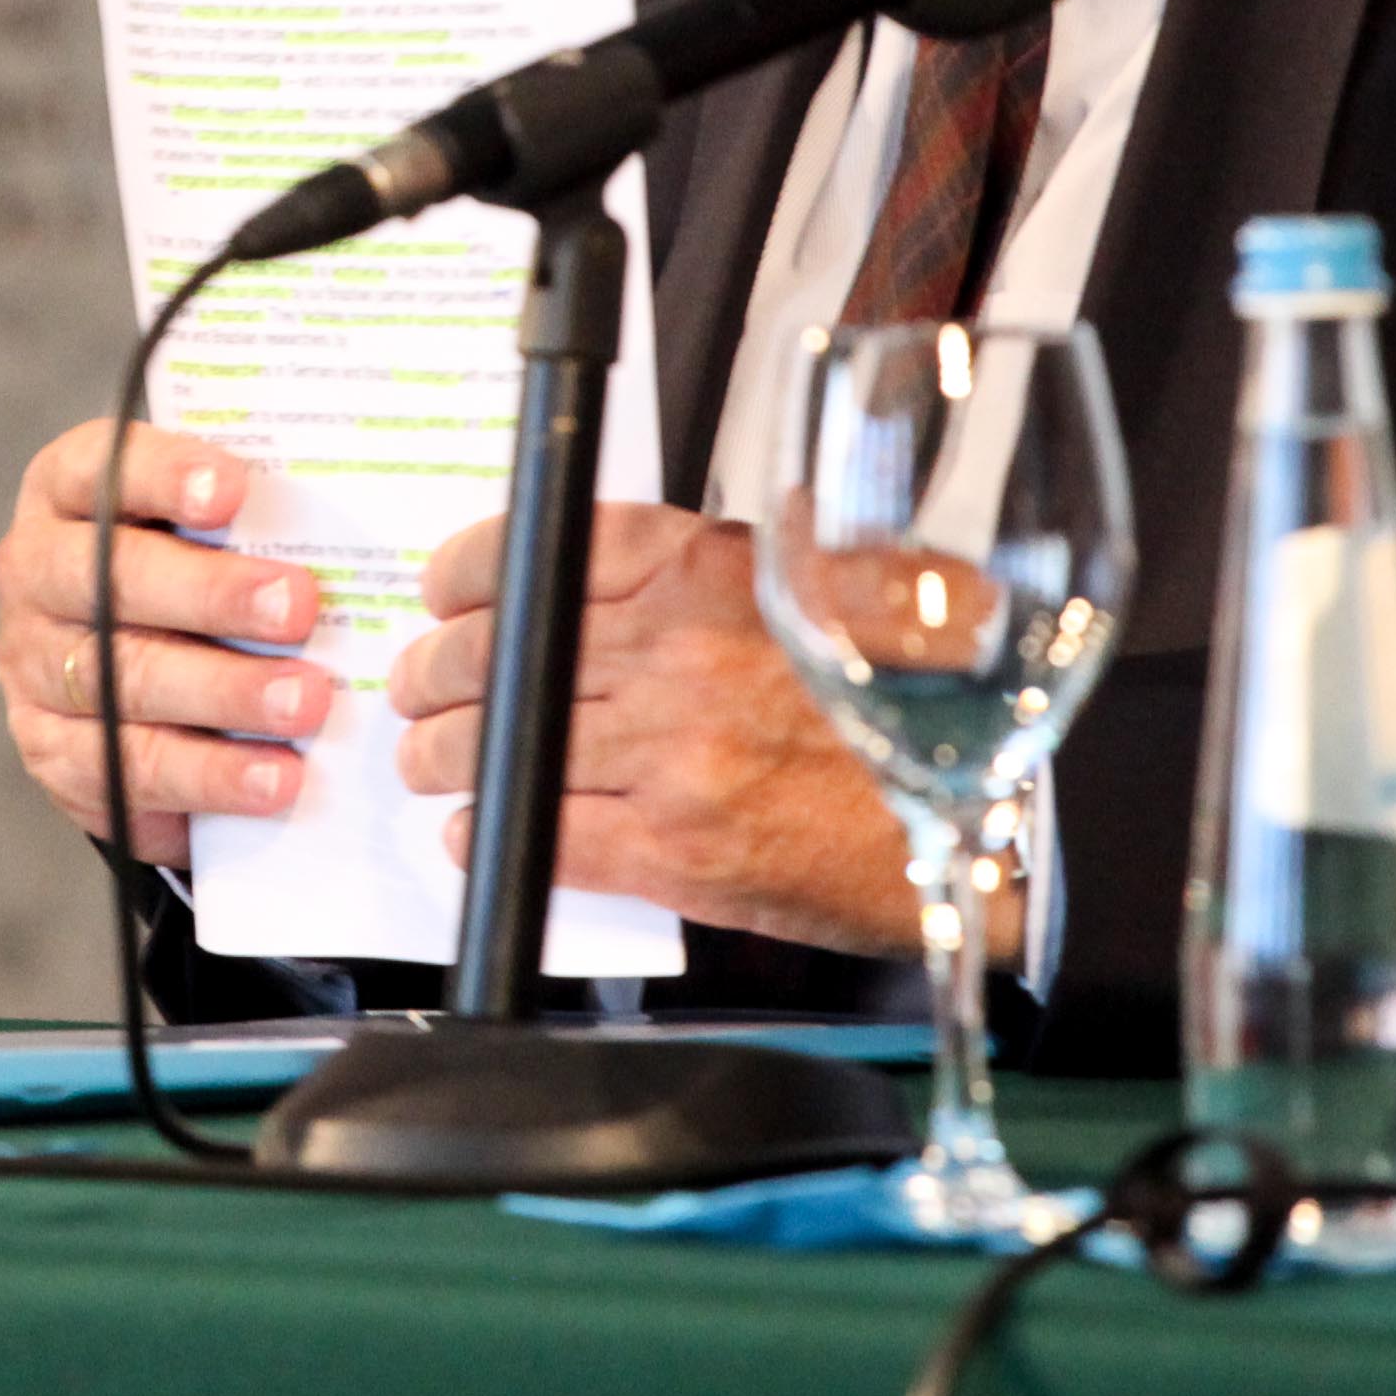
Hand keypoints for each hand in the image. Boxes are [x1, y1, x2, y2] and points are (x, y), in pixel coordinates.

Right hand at [0, 417, 337, 869]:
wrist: (130, 682)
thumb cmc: (187, 574)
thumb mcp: (204, 527)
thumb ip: (249, 510)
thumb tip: (350, 506)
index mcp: (67, 493)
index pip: (101, 469)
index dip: (164, 477)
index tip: (235, 491)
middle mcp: (37, 574)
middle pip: (109, 578)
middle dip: (211, 593)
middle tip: (299, 608)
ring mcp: (34, 666)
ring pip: (122, 680)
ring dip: (223, 693)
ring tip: (305, 704)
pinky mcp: (53, 752)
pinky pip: (127, 770)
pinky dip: (207, 777)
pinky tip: (273, 779)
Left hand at [386, 503, 918, 954]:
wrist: (978, 826)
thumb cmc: (914, 709)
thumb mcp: (840, 584)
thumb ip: (742, 557)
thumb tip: (641, 552)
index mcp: (712, 571)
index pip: (549, 547)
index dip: (471, 570)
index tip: (447, 589)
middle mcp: (679, 652)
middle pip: (505, 647)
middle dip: (436, 669)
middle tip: (418, 683)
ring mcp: (669, 752)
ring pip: (506, 740)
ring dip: (442, 752)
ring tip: (429, 758)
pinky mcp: (671, 848)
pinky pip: (540, 831)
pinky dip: (490, 829)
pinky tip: (474, 829)